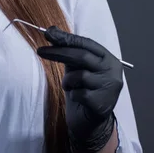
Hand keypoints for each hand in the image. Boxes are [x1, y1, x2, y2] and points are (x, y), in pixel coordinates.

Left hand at [37, 26, 122, 152]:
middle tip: (40, 50)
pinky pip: (79, 93)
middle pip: (82, 56)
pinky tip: (78, 98)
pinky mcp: (102, 103)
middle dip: (59, 52)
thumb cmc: (83, 90)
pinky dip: (73, 94)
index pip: (87, 43)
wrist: (89, 122)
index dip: (67, 38)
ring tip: (70, 87)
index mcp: (108, 59)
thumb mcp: (76, 67)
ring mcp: (110, 88)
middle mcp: (113, 71)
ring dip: (68, 81)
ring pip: (80, 76)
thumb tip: (51, 30)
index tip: (48, 33)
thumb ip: (68, 50)